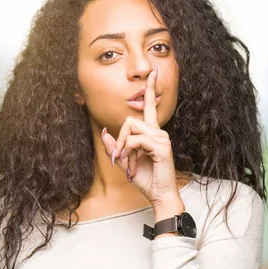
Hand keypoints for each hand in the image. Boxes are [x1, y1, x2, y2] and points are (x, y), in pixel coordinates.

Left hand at [100, 63, 181, 210]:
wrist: (159, 195)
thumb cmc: (146, 180)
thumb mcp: (125, 162)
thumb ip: (116, 147)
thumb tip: (105, 132)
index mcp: (153, 133)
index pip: (151, 106)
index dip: (150, 89)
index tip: (152, 72)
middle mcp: (159, 132)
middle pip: (130, 120)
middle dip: (120, 140)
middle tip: (121, 158)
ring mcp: (162, 138)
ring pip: (131, 129)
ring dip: (125, 149)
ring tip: (130, 164)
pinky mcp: (161, 147)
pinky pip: (135, 141)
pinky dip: (129, 153)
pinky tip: (135, 164)